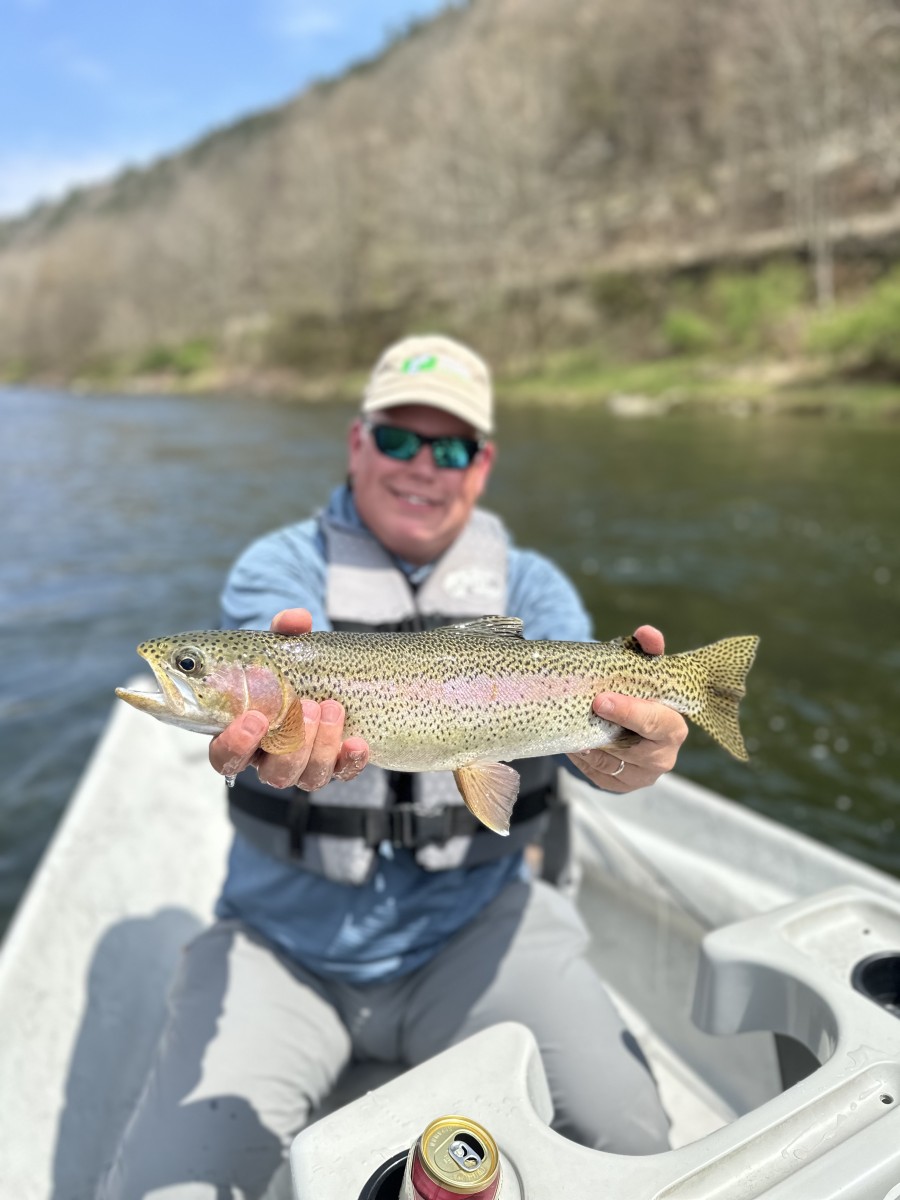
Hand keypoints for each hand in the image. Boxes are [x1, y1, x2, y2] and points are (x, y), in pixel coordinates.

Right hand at [208, 608, 369, 788]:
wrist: (320, 675)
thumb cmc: (287, 666)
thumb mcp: (281, 647)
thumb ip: (284, 632)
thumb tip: (297, 619)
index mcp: (243, 735)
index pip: (224, 757)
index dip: (236, 745)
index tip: (255, 718)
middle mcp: (270, 758)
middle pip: (272, 774)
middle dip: (292, 745)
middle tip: (307, 707)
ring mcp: (303, 765)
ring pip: (306, 778)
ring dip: (321, 747)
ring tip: (332, 709)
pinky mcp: (335, 765)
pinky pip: (342, 774)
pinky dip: (350, 761)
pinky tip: (358, 742)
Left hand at [567, 624, 687, 792]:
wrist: (626, 715)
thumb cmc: (637, 690)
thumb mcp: (643, 666)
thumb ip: (648, 648)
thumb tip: (648, 634)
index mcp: (674, 727)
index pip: (657, 723)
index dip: (630, 712)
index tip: (601, 700)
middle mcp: (663, 757)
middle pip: (635, 751)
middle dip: (606, 733)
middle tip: (582, 714)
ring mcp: (642, 776)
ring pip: (610, 765)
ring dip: (589, 745)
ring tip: (572, 724)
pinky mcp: (620, 785)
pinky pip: (597, 775)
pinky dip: (583, 758)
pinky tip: (574, 741)